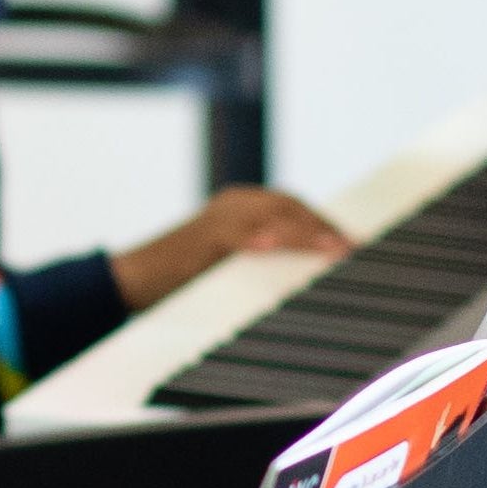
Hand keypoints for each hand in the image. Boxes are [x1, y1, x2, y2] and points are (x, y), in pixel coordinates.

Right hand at [109, 183, 350, 314]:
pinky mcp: (197, 237)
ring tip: (331, 247)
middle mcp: (234, 205)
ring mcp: (216, 218)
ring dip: (302, 231)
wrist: (132, 281)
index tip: (354, 245)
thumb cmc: (186, 282)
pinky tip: (272, 245)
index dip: (325, 224)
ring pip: (268, 216)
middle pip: (289, 206)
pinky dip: (253, 237)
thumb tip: (310, 276)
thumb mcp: (234, 267)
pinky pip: (230, 234)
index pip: (295, 207)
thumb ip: (267, 262)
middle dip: (322, 226)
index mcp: (244, 208)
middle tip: (352, 249)